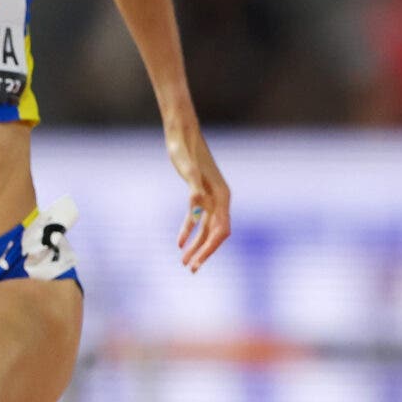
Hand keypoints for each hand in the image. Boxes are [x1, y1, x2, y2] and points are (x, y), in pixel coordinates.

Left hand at [166, 121, 231, 272]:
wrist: (181, 133)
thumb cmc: (184, 150)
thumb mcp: (187, 170)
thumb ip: (194, 189)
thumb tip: (195, 210)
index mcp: (221, 196)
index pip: (220, 231)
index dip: (209, 249)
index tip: (196, 263)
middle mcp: (220, 199)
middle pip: (215, 233)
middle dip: (203, 252)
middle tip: (190, 269)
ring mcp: (211, 197)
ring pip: (207, 228)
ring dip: (196, 245)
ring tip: (184, 261)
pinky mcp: (200, 194)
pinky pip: (197, 219)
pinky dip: (189, 231)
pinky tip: (179, 242)